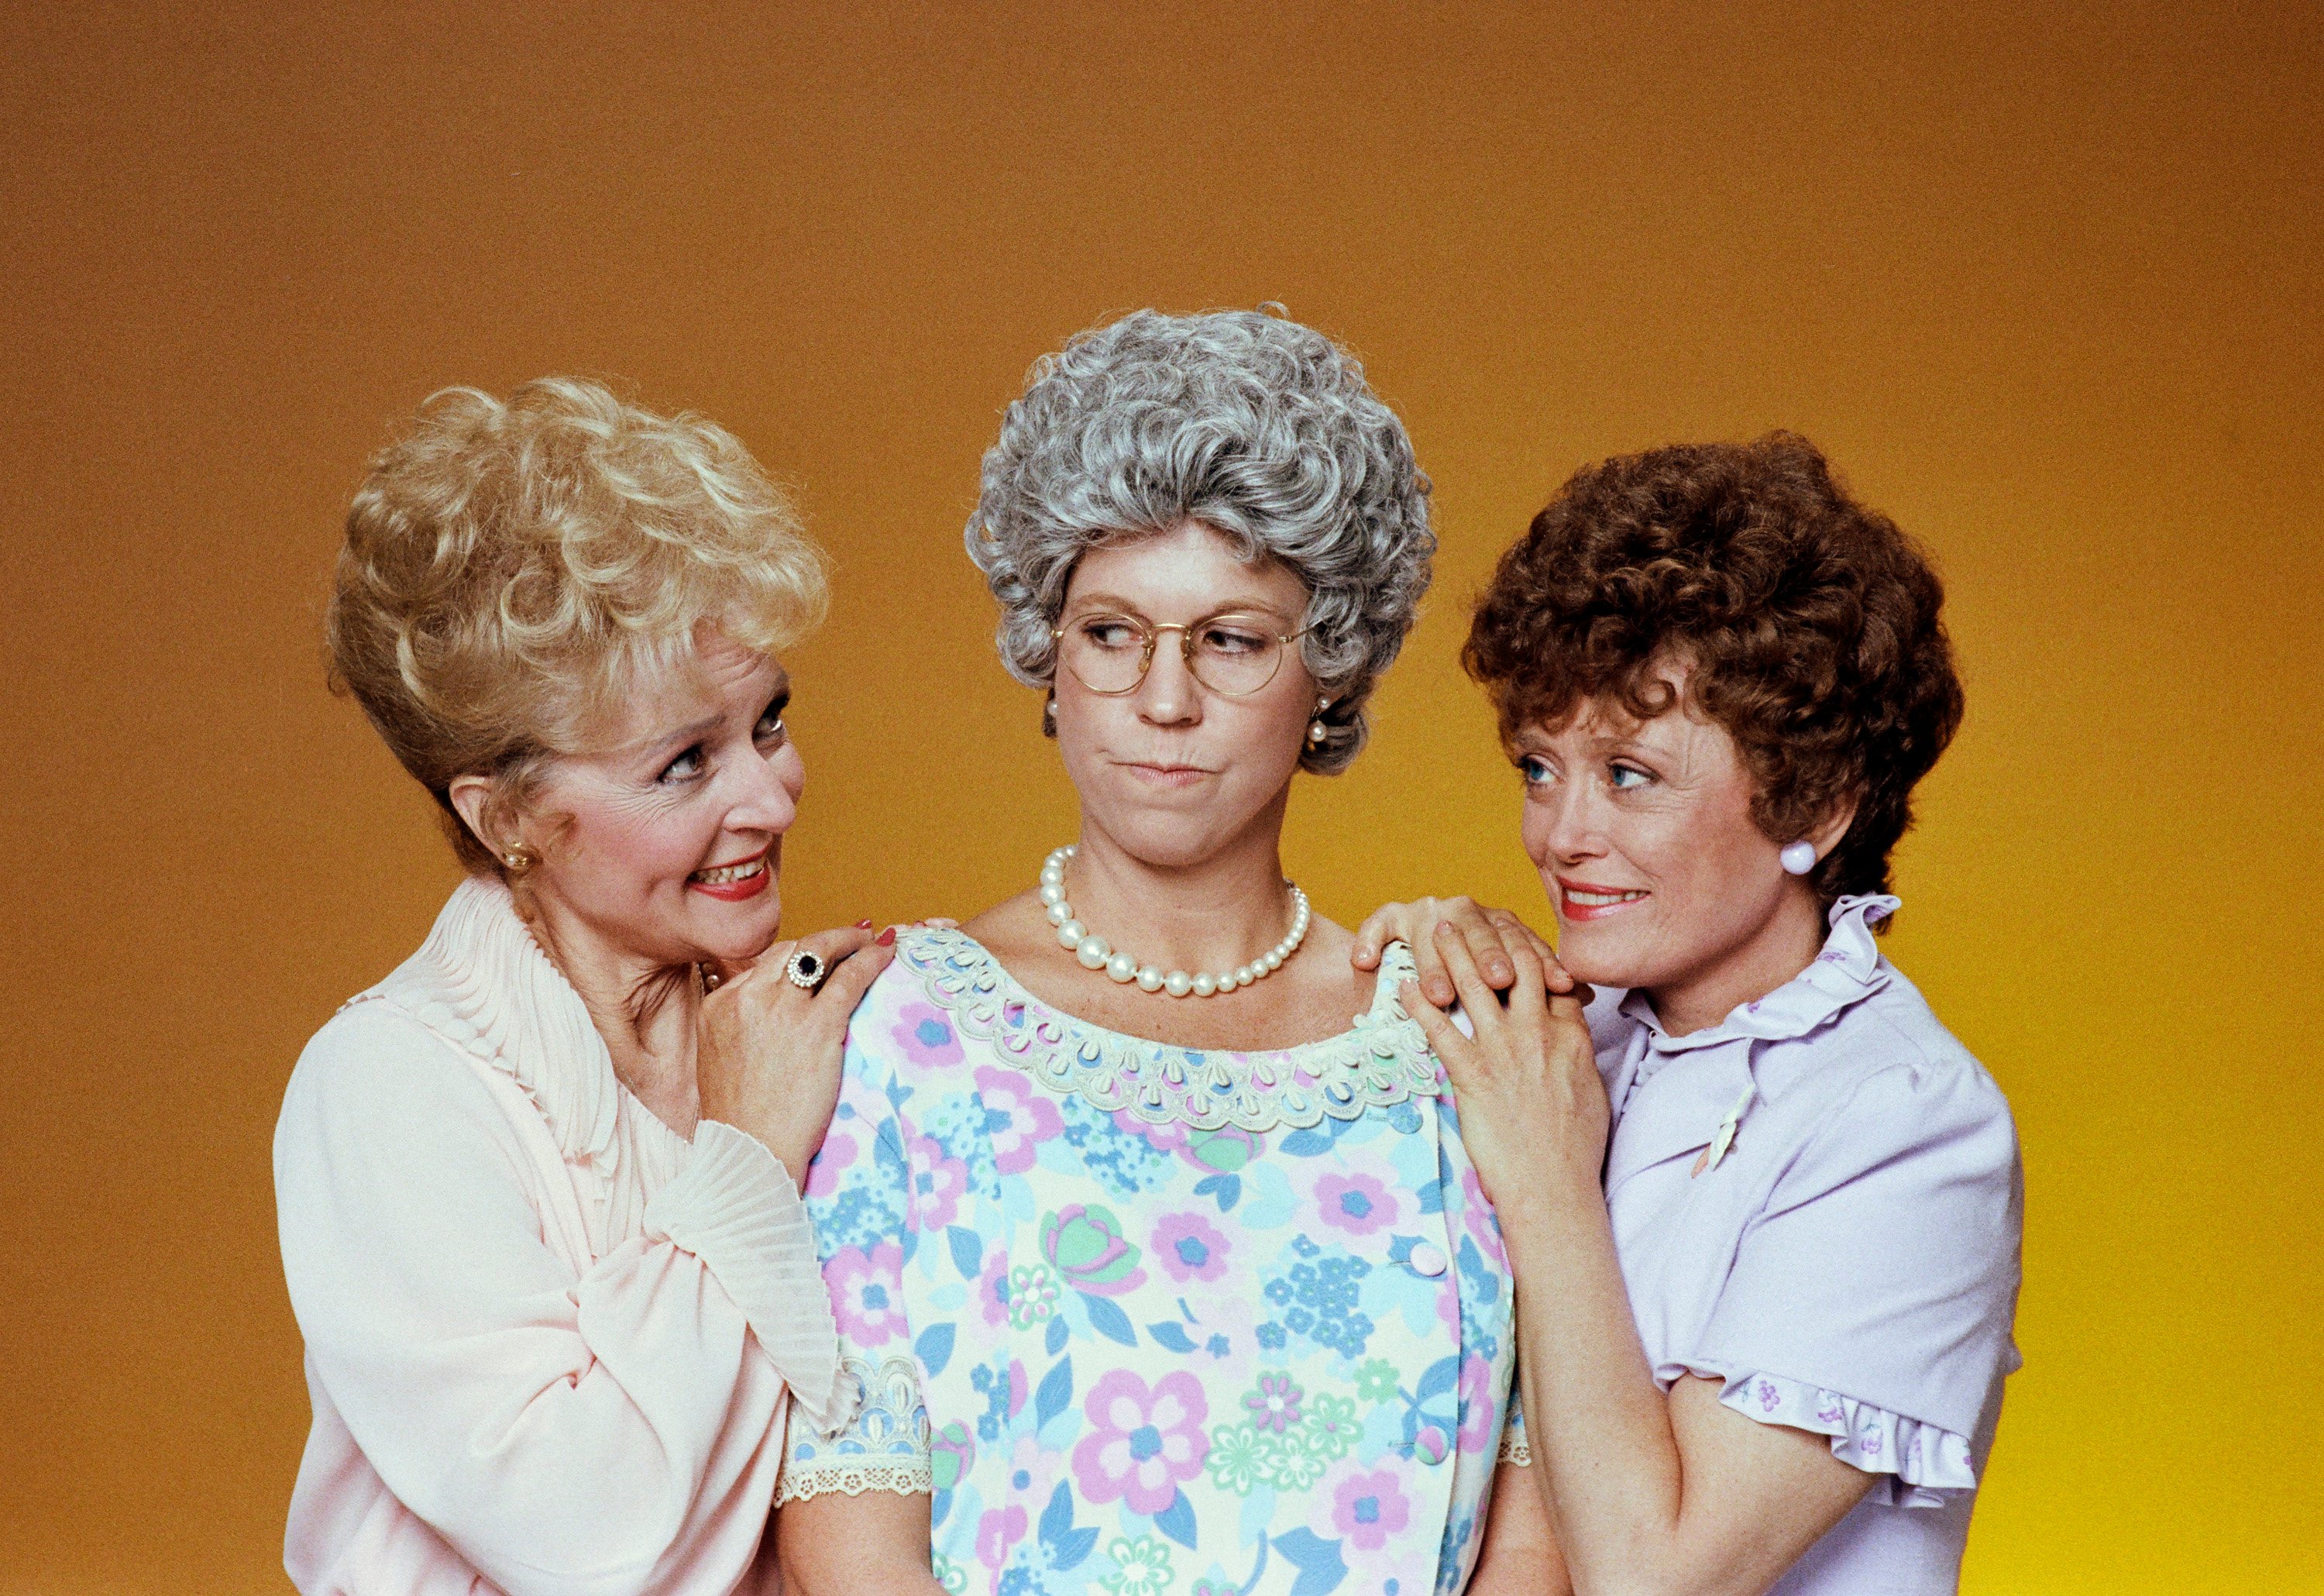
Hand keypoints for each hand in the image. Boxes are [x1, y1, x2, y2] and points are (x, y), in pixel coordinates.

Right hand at [696, 924, 894, 1188]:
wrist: (749, 1152)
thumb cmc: (741, 1122)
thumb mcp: (720, 1063)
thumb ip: (739, 1031)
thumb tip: (766, 1024)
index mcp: (719, 1006)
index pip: (764, 965)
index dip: (796, 958)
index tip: (816, 959)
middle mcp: (747, 998)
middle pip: (791, 950)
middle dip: (824, 941)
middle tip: (851, 936)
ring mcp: (782, 1008)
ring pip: (820, 952)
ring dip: (849, 940)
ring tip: (870, 938)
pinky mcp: (817, 1025)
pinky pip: (849, 978)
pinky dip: (871, 959)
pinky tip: (886, 952)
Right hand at [1354, 896, 1591, 1010]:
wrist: (1439, 952)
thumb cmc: (1480, 981)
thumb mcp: (1514, 980)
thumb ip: (1543, 983)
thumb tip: (1585, 995)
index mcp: (1501, 924)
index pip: (1526, 940)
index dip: (1543, 961)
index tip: (1558, 986)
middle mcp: (1468, 912)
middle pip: (1480, 931)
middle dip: (1490, 957)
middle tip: (1499, 983)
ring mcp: (1430, 911)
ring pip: (1432, 930)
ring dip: (1435, 963)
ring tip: (1441, 994)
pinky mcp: (1396, 918)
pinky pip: (1382, 923)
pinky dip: (1372, 938)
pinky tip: (1364, 963)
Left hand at [1401, 921, 1606, 1211]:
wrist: (1554, 1187)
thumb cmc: (1574, 1151)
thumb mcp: (1592, 1093)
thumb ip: (1578, 1058)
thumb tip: (1572, 1042)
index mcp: (1572, 1037)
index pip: (1551, 978)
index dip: (1528, 952)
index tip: (1508, 938)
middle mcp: (1540, 1034)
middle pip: (1514, 965)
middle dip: (1488, 935)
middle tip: (1465, 915)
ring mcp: (1506, 1053)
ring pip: (1476, 985)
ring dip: (1450, 952)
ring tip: (1433, 929)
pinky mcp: (1475, 1076)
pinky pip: (1441, 1029)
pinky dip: (1420, 1005)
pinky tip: (1404, 988)